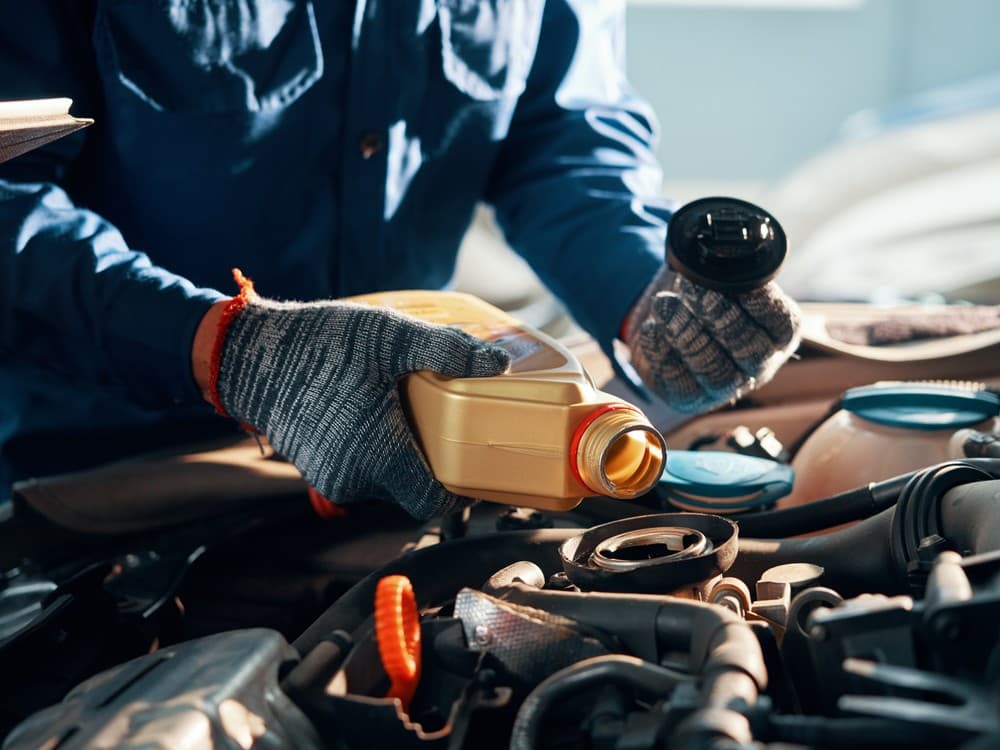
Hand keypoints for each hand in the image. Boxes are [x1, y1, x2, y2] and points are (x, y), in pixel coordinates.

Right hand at [194, 279, 509, 518]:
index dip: (458, 491)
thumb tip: (498, 365)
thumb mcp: (392, 337)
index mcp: (379, 457)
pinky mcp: (313, 465)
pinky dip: (371, 448)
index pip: (432, 503)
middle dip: (431, 462)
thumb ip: (448, 351)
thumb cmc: (321, 345)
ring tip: (410, 411)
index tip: (472, 465)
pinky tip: (374, 411)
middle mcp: (354, 478)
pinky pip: (357, 468)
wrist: (249, 354)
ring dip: (400, 453)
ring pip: (384, 478)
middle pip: (412, 488)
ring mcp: (329, 476)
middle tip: (446, 424)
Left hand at [624, 268, 800, 412]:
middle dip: (720, 317)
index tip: (738, 284)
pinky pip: (678, 381)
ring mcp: (725, 385)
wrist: (666, 320)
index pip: (783, 322)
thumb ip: (726, 270)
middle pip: (749, 350)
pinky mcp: (689, 397)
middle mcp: (758, 363)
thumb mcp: (719, 277)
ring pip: (714, 370)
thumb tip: (716, 249)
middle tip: (694, 290)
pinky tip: (653, 327)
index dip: (763, 304)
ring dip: (687, 333)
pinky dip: (662, 351)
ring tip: (664, 303)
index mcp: (777, 331)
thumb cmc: (702, 294)